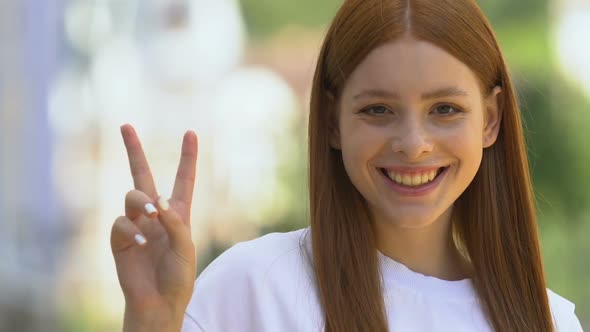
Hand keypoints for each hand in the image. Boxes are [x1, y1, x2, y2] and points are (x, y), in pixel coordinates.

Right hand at [111, 124, 197, 330]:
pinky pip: (120, 221)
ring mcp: (136, 223)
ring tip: (152, 216)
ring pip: (132, 195)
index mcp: (179, 213)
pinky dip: (130, 227)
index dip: (187, 157)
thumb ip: (176, 221)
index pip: (184, 179)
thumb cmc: (178, 276)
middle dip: (134, 150)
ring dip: (141, 201)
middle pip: (143, 174)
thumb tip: (157, 199)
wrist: (158, 302)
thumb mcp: (187, 247)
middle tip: (126, 126)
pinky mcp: (120, 238)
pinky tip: (140, 240)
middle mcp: (156, 213)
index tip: (190, 132)